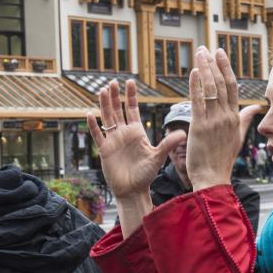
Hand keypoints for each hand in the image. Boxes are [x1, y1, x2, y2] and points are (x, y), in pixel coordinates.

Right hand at [86, 79, 185, 200]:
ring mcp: (113, 141)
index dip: (130, 96)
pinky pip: (97, 135)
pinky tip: (89, 114)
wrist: (133, 190)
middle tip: (113, 82)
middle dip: (115, 96)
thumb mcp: (158, 157)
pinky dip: (93, 126)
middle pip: (117, 110)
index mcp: (137, 132)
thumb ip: (168, 144)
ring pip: (107, 118)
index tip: (130, 81)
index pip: (132, 109)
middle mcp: (124, 133)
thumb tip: (183, 133)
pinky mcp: (105, 150)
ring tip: (101, 90)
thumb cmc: (146, 175)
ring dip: (104, 105)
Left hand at [186, 47, 261, 190]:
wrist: (213, 177)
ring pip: (210, 89)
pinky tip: (193, 72)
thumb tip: (256, 107)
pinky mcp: (200, 127)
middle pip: (221, 83)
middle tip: (206, 48)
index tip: (220, 53)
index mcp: (234, 118)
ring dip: (204, 69)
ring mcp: (213, 121)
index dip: (225, 68)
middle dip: (213, 64)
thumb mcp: (237, 137)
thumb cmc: (222, 159)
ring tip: (199, 53)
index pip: (231, 87)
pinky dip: (196, 85)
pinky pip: (198, 102)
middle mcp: (226, 117)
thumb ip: (245, 119)